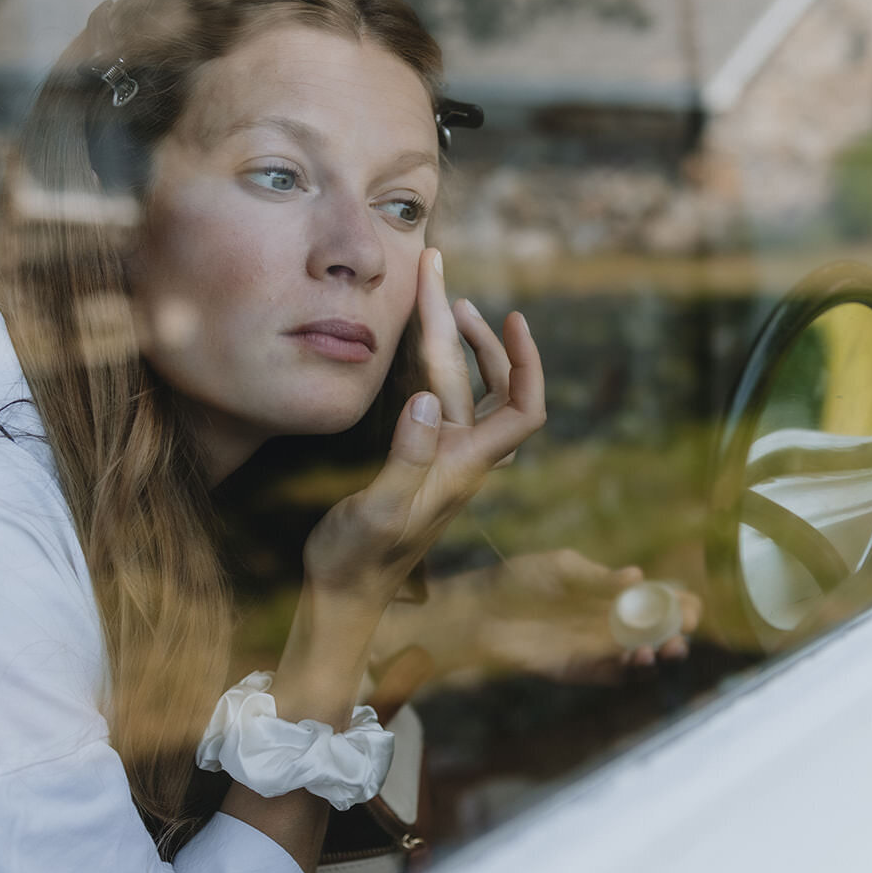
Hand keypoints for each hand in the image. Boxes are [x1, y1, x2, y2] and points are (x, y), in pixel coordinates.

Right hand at [282, 248, 544, 719]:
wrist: (344, 593)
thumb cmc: (360, 560)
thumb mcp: (380, 512)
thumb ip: (406, 458)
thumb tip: (425, 399)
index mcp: (464, 467)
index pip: (523, 410)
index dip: (527, 363)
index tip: (513, 317)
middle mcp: (462, 460)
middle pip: (489, 387)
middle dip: (475, 331)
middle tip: (444, 278)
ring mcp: (443, 460)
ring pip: (467, 392)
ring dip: (462, 346)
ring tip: (445, 305)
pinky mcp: (422, 463)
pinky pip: (445, 406)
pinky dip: (440, 370)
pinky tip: (423, 354)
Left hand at [379, 550, 702, 685]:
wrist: (479, 611)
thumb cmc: (518, 580)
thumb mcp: (562, 569)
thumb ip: (599, 578)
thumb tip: (638, 576)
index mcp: (606, 593)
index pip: (651, 600)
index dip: (675, 604)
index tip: (692, 606)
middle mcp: (604, 622)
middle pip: (651, 632)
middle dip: (673, 634)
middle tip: (684, 633)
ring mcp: (591, 648)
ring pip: (634, 655)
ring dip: (652, 654)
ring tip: (658, 649)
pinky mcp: (575, 669)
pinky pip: (606, 673)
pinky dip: (622, 670)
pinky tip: (631, 659)